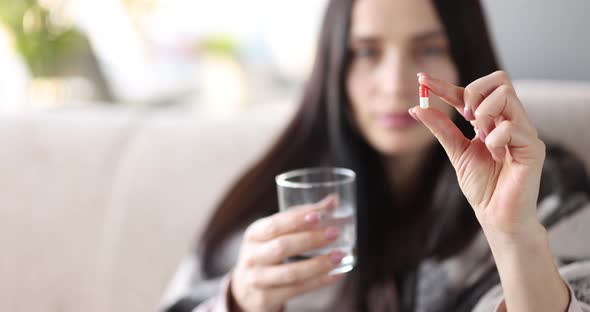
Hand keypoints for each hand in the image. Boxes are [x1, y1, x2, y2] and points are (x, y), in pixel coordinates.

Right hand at [230, 195, 344, 311]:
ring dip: (318, 264)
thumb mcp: (276, 234)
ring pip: (290, 273)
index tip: (320, 214)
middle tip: (335, 233)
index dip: (297, 220)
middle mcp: (252, 256)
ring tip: (339, 256)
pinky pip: (296, 290)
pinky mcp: (266, 299)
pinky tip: (336, 274)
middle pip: (282, 247)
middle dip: (310, 239)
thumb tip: (333, 200)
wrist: (244, 290)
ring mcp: (256, 280)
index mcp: (253, 234)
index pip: (275, 224)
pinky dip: (319, 282)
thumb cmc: (267, 254)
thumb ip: (302, 217)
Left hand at [410, 71, 545, 237]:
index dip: (446, 84)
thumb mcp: (455, 152)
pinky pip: (511, 127)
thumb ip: (441, 128)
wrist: (496, 216)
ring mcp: (525, 131)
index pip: (471, 92)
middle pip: (499, 79)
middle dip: (473, 92)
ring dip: (483, 114)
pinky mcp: (533, 147)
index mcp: (492, 120)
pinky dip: (494, 140)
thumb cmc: (483, 186)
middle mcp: (511, 120)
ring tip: (481, 137)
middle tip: (464, 117)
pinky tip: (495, 156)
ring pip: (506, 95)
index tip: (422, 80)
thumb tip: (416, 108)